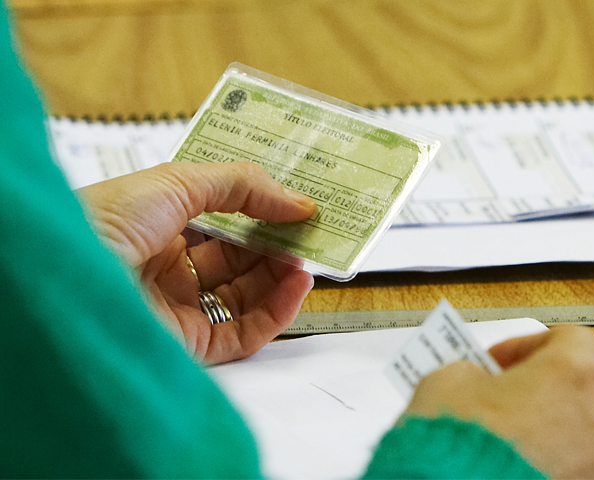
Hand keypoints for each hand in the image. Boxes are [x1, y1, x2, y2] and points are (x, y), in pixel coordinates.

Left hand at [79, 161, 315, 364]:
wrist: (65, 277)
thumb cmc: (105, 220)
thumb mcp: (179, 181)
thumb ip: (243, 185)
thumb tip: (298, 200)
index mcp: (160, 228)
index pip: (224, 224)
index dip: (261, 215)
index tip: (297, 207)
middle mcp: (170, 270)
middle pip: (239, 261)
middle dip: (277, 246)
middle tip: (311, 233)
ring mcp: (179, 309)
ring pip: (246, 298)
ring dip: (282, 278)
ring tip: (308, 258)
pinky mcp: (188, 346)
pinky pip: (243, 333)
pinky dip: (277, 312)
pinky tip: (298, 286)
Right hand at [405, 325, 593, 478]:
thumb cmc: (457, 440)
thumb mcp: (450, 378)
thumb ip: (474, 368)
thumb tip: (476, 379)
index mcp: (572, 374)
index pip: (568, 338)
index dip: (525, 344)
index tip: (497, 360)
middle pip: (572, 385)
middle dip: (532, 385)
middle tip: (494, 392)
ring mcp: (593, 460)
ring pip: (569, 425)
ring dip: (535, 421)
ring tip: (491, 428)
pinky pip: (563, 459)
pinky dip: (537, 452)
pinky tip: (498, 454)